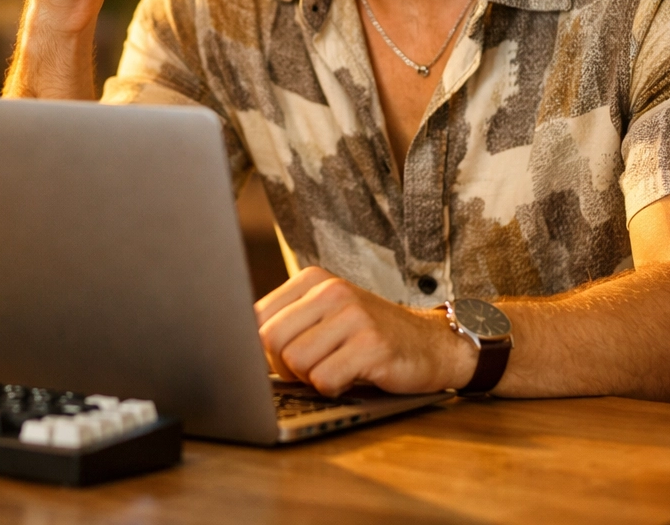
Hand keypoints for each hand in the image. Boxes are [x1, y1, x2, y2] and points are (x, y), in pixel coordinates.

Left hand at [255, 267, 475, 396]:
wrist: (430, 343)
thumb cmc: (368, 334)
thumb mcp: (325, 314)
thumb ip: (287, 323)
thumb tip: (239, 350)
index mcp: (312, 279)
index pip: (257, 317)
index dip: (262, 349)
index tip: (283, 358)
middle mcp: (331, 291)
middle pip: (271, 341)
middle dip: (283, 368)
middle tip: (311, 369)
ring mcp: (353, 316)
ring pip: (296, 363)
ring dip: (311, 379)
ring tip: (336, 368)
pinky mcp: (371, 345)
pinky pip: (325, 380)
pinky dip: (333, 389)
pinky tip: (352, 377)